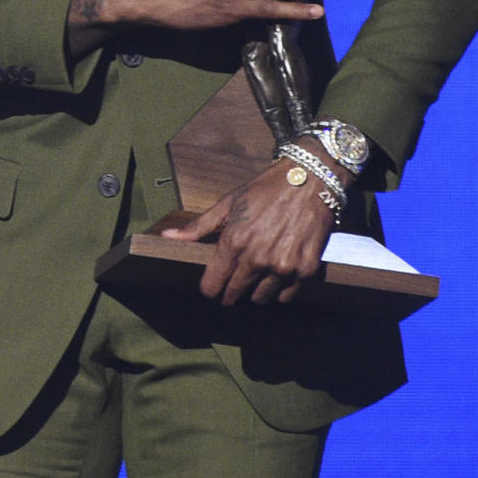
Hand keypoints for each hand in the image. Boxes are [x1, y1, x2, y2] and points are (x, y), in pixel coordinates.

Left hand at [161, 157, 341, 305]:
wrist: (310, 179)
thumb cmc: (266, 189)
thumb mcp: (229, 202)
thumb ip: (199, 226)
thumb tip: (167, 237)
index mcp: (234, 241)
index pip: (212, 286)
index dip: (211, 288)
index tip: (214, 285)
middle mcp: (257, 258)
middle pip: (235, 295)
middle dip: (232, 290)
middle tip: (237, 280)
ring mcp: (283, 266)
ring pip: (261, 299)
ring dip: (258, 290)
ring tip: (261, 272)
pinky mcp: (306, 270)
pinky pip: (287, 296)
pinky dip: (282, 289)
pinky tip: (280, 271)